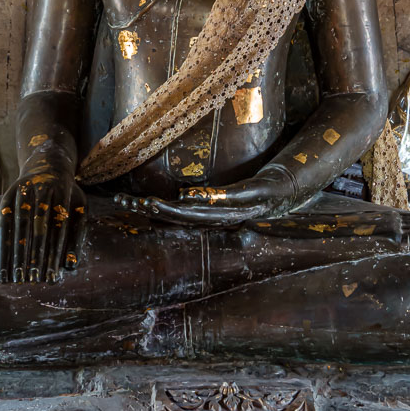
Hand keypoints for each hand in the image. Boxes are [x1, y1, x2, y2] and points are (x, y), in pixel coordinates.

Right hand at [0, 163, 81, 283]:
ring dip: (17, 253)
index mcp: (63, 193)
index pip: (58, 230)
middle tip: (33, 280)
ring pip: (20, 227)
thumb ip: (76, 236)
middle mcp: (42, 190)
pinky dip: (3, 246)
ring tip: (17, 278)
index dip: (54, 255)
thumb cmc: (66, 194)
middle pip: (38, 229)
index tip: (51, 277)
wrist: (47, 163)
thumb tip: (70, 266)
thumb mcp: (78, 209)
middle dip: (35, 256)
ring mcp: (22, 192)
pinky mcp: (8, 196)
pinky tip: (3, 265)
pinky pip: (4, 224)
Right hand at [114, 170, 294, 227]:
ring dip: (173, 211)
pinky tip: (188, 196)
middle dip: (153, 212)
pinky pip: (230, 198)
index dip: (147, 211)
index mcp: (210, 217)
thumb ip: (205, 199)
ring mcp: (237, 209)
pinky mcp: (253, 196)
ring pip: (201, 212)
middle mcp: (220, 218)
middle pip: (182, 217)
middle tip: (129, 204)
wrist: (287, 192)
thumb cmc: (254, 196)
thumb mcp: (227, 198)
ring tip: (150, 205)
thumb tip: (180, 198)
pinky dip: (209, 199)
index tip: (122, 202)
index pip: (173, 216)